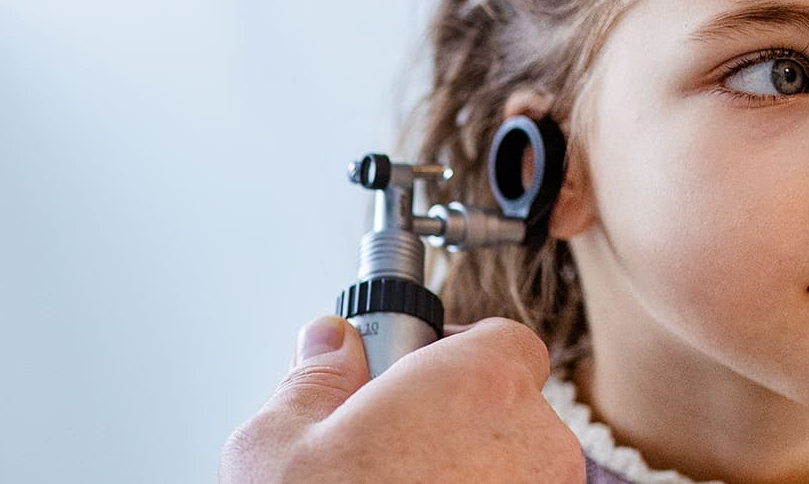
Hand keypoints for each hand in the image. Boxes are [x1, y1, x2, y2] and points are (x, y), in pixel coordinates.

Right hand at [221, 316, 583, 482]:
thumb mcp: (276, 442)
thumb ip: (314, 377)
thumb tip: (328, 344)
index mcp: (474, 386)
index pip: (501, 339)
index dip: (453, 352)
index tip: (409, 376)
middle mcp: (532, 442)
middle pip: (508, 408)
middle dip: (455, 423)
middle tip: (388, 448)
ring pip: (514, 470)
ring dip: (469, 476)